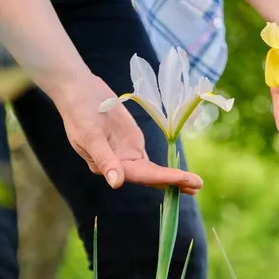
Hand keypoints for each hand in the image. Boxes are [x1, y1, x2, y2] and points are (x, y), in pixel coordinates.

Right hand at [52, 75, 202, 193]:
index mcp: (107, 166)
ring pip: (152, 172)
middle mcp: (119, 165)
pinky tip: (180, 176)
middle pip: (150, 177)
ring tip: (195, 185)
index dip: (162, 178)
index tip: (181, 179)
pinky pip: (150, 161)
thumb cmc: (80, 113)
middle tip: (198, 185)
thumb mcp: (90, 135)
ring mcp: (126, 155)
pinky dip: (165, 168)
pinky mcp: (132, 143)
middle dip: (174, 182)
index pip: (140, 175)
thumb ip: (104, 159)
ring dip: (173, 179)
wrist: (80, 92)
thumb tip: (116, 183)